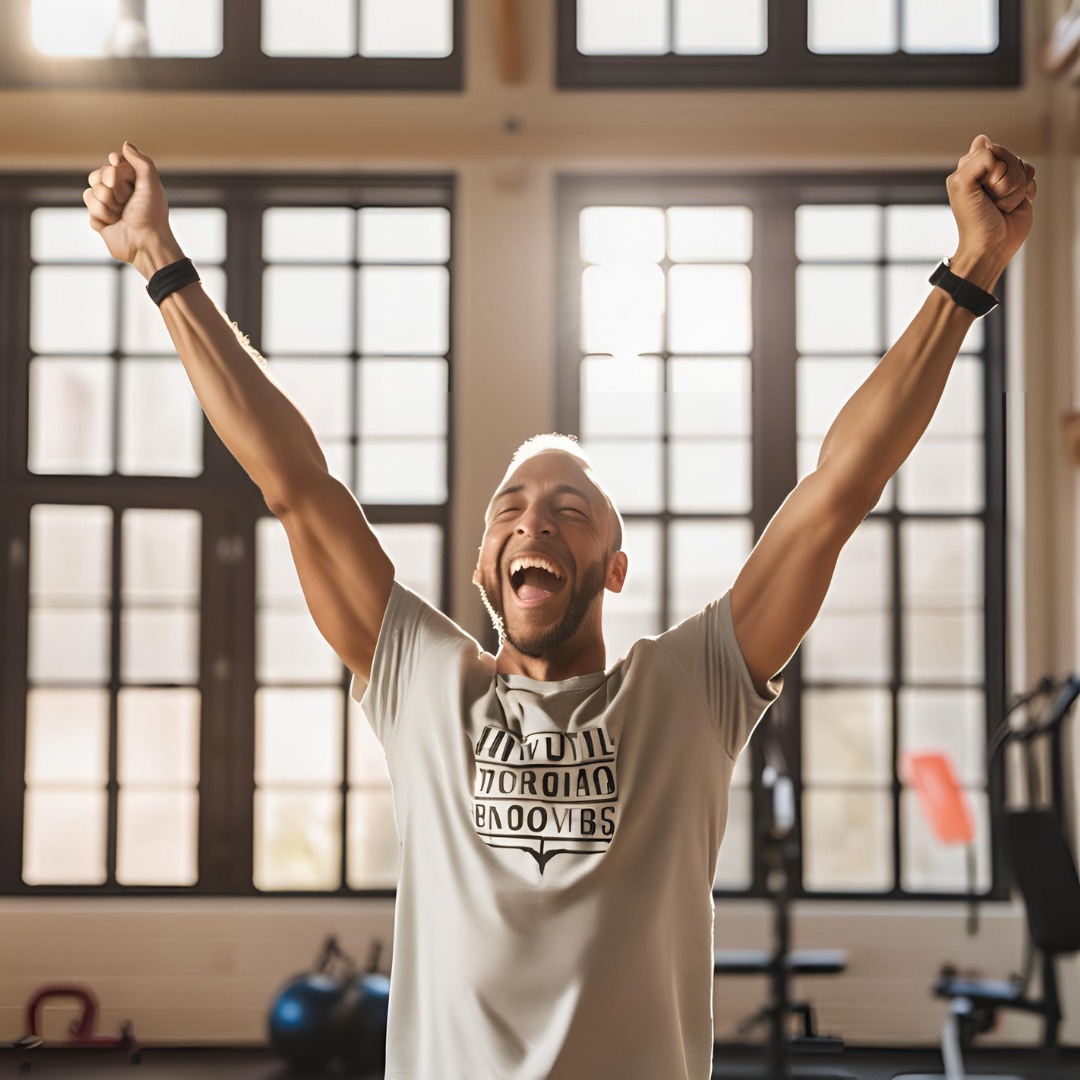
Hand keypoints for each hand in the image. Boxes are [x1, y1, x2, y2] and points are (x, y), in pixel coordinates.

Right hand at [84, 141, 183, 278]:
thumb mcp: (151, 184)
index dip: (115, 166)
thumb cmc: (151, 215)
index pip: (112, 163)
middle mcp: (119, 192)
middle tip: (126, 201)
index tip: (121, 168)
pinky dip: (102, 217)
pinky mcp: (99, 220)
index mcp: (132, 182)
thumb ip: (142, 162)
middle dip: (112, 188)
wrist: (144, 243)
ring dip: (108, 205)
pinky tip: (114, 225)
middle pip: (97, 175)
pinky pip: (90, 209)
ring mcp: (108, 206)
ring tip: (121, 216)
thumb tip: (125, 145)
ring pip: (91, 192)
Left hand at [945, 135, 1035, 290]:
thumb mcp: (963, 187)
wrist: (992, 245)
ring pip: (1021, 165)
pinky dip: (1026, 191)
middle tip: (993, 199)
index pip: (989, 147)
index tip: (980, 187)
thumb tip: (986, 142)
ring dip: (1015, 189)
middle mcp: (985, 170)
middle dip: (1004, 180)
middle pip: (1008, 155)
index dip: (991, 167)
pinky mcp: (1019, 186)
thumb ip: (974, 161)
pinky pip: (1031, 175)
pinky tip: (1014, 205)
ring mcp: (1003, 178)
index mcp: (968, 167)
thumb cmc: (974, 220)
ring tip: (1002, 205)